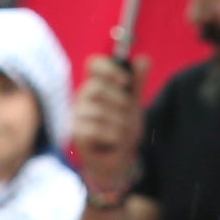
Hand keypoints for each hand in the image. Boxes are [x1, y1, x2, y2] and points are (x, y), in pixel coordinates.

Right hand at [69, 53, 144, 204]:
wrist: (117, 160)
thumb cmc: (122, 129)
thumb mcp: (134, 103)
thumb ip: (138, 82)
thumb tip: (144, 59)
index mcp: (95, 84)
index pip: (93, 64)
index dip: (109, 69)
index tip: (126, 82)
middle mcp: (81, 97)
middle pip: (96, 88)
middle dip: (119, 103)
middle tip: (128, 115)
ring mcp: (76, 115)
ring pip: (100, 112)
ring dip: (120, 124)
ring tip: (122, 132)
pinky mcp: (75, 133)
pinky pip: (97, 129)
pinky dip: (113, 137)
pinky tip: (114, 142)